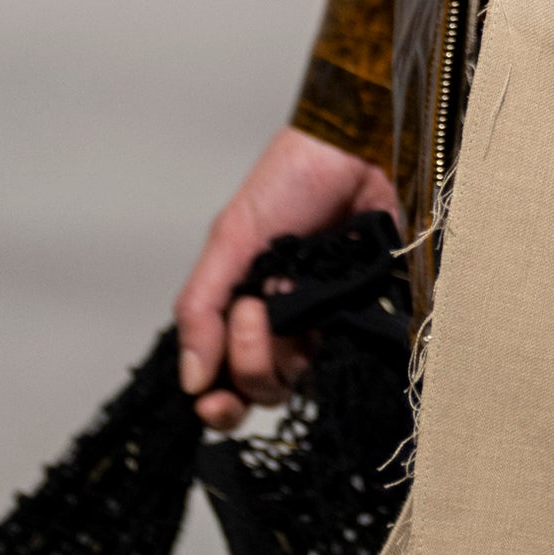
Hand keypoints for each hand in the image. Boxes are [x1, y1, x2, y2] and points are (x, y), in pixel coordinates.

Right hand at [174, 126, 402, 430]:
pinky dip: (331, 348)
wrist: (354, 150)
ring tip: (284, 294)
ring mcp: (324, 321)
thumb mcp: (229, 239)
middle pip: (263, 390)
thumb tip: (190, 380)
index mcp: (240, 308)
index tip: (213, 402)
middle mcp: (282, 323)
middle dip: (251, 365)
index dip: (219, 405)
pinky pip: (346, 354)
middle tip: (253, 311)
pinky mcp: (363, 312)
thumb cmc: (288, 183)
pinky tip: (324, 316)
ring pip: (302, 380)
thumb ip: (201, 308)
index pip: (225, 383)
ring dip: (284, 354)